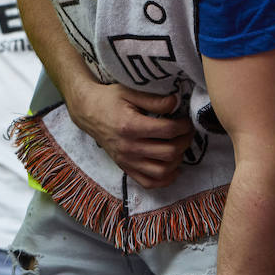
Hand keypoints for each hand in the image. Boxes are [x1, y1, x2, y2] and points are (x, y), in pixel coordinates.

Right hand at [65, 82, 190, 188]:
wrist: (87, 111)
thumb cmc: (109, 99)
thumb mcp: (129, 92)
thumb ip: (154, 99)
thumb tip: (176, 103)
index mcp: (130, 126)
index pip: (168, 131)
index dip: (184, 126)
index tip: (186, 121)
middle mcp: (129, 147)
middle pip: (169, 152)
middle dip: (184, 141)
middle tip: (186, 132)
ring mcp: (126, 160)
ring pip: (162, 171)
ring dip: (177, 160)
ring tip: (179, 147)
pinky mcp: (124, 167)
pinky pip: (148, 182)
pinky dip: (164, 179)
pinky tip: (171, 167)